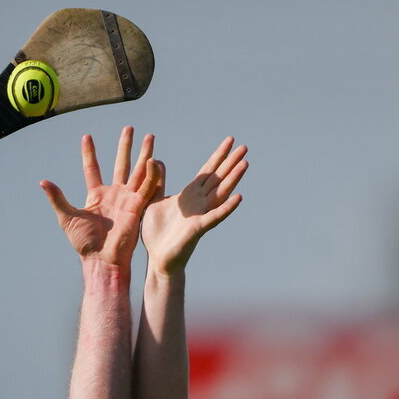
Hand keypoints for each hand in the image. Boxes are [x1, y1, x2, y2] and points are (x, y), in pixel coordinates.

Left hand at [41, 127, 160, 269]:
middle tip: (129, 128)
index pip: (92, 168)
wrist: (102, 259)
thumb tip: (43, 182)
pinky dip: (151, 173)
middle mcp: (114, 194)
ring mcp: (127, 199)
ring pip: (138, 171)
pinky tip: (154, 159)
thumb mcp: (67, 218)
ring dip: (144, 154)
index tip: (87, 136)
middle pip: (120, 164)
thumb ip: (57, 198)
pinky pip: (146, 187)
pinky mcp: (138, 207)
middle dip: (125, 146)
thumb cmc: (84, 243)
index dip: (89, 152)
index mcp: (96, 195)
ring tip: (149, 136)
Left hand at [141, 137, 247, 274]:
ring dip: (233, 179)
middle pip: (218, 178)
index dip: (218, 155)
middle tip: (244, 145)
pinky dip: (227, 208)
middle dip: (230, 162)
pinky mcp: (198, 228)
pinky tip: (239, 197)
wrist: (157, 258)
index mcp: (189, 195)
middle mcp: (199, 203)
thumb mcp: (153, 201)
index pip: (207, 171)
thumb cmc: (157, 233)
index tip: (230, 140)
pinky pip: (215, 217)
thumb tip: (155, 160)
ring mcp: (200, 215)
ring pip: (220, 193)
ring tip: (245, 163)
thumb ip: (157, 182)